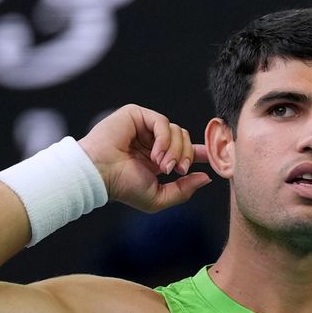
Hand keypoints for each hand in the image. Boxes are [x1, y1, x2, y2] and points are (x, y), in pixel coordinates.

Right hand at [78, 104, 210, 212]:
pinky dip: (164, 140)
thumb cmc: (123, 187)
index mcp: (156, 158)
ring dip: (174, 151)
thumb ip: (183, 190)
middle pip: (185, 139)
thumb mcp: (158, 197)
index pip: (184, 149)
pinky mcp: (136, 115)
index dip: (199, 152)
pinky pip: (163, 122)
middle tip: (176, 171)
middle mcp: (151, 141)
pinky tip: (154, 154)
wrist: (100, 174)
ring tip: (161, 166)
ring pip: (177, 130)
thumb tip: (206, 178)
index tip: (211, 158)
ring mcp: (144, 127)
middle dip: (186, 156)